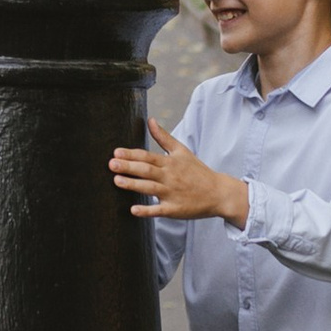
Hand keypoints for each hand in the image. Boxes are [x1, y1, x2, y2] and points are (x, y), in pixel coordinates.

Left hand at [110, 117, 247, 225]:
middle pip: (146, 171)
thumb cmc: (198, 171)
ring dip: (133, 185)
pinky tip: (133, 209)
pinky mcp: (175, 210)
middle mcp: (170, 177)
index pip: (147, 157)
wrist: (218, 193)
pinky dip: (146, 210)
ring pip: (150, 189)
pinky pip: (158, 210)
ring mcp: (172, 194)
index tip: (116, 152)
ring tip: (117, 181)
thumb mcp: (182, 151)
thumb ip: (163, 137)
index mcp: (170, 163)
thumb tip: (150, 120)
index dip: (131, 154)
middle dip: (128, 167)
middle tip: (111, 164)